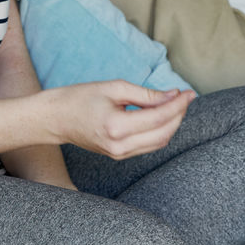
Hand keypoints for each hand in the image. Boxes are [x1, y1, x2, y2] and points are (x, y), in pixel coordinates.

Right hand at [46, 81, 195, 159]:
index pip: (158, 117)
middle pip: (163, 133)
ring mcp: (120, 155)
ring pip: (159, 143)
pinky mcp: (120, 157)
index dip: (178, 105)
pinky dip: (160, 132)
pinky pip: (149, 146)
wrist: (56, 119)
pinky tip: (162, 117)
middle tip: (185, 98)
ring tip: (176, 105)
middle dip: (178, 115)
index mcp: (116, 127)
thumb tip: (172, 96)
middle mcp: (120, 146)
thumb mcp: (113, 88)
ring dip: (172, 125)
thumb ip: (145, 94)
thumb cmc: (80, 98)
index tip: (189, 93)